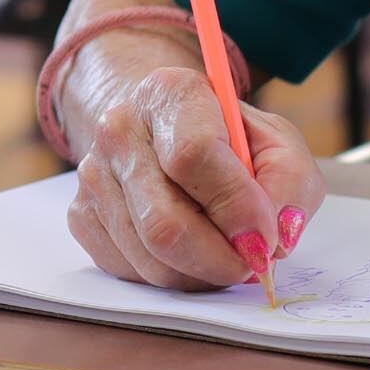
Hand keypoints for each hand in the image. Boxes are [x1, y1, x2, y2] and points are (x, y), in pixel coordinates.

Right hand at [52, 27, 322, 292]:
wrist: (164, 131)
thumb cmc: (229, 140)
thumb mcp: (278, 145)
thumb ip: (288, 184)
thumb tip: (269, 239)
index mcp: (169, 93)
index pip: (193, 156)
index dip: (235, 206)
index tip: (265, 236)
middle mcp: (119, 129)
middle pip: (164, 222)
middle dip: (219, 259)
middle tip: (250, 263)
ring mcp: (92, 174)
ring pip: (151, 258)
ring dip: (201, 273)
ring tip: (224, 252)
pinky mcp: (81, 216)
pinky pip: (132, 272)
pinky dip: (174, 276)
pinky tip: (191, 252)